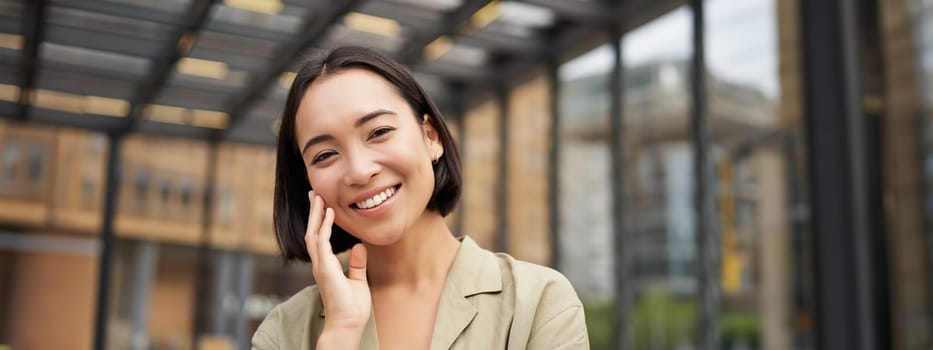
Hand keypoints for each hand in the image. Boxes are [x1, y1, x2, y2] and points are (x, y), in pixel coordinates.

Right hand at [306, 191, 371, 335]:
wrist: (348, 324)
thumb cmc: (352, 308)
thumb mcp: (358, 280)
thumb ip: (357, 264)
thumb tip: (359, 246)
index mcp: (326, 266)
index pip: (320, 238)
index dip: (320, 221)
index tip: (323, 205)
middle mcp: (320, 264)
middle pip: (312, 232)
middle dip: (313, 213)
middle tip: (314, 194)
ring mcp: (320, 266)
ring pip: (314, 234)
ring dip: (316, 215)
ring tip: (319, 198)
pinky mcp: (325, 268)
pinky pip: (322, 242)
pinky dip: (325, 226)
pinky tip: (329, 213)